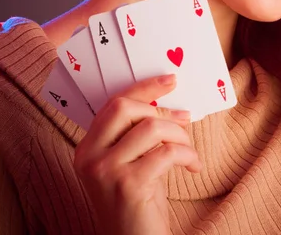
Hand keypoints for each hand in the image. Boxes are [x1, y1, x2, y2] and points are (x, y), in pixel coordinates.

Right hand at [74, 74, 200, 234]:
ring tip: (188, 151)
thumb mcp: (133, 161)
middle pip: (126, 108)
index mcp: (87, 147)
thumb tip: (168, 99)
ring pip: (151, 127)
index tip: (170, 79)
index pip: (113, 103)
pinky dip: (187, 155)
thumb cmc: (139, 201)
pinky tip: (193, 166)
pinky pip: (166, 152)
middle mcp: (89, 157)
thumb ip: (138, 133)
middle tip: (185, 120)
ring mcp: (105, 172)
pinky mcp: (127, 185)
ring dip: (179, 135)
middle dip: (163, 110)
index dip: (144, 88)